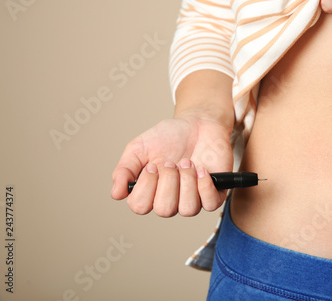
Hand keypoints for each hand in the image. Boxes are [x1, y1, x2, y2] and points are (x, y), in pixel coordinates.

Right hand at [111, 112, 232, 216]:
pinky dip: (204, 186)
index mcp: (150, 191)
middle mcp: (171, 199)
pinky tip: (201, 170)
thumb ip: (124, 169)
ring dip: (186, 182)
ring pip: (188, 209)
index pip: (140, 206)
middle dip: (168, 181)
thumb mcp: (139, 147)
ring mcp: (193, 197)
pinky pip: (210, 204)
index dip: (145, 186)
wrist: (198, 122)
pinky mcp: (214, 192)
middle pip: (164, 209)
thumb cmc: (169, 136)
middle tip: (171, 161)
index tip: (152, 165)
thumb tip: (116, 194)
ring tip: (187, 162)